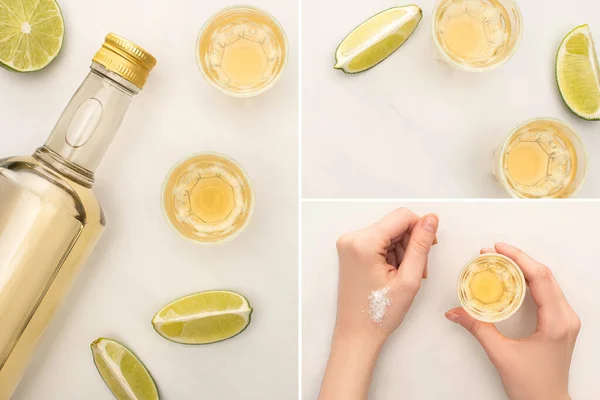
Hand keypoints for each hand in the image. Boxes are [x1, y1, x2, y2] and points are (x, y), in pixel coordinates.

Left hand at [319, 208, 438, 399]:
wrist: (357, 333)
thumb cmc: (379, 313)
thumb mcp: (409, 278)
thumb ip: (421, 245)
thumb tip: (431, 220)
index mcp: (363, 242)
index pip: (402, 216)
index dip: (421, 229)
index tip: (430, 247)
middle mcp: (352, 238)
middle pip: (395, 225)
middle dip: (411, 244)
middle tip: (418, 271)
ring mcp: (349, 244)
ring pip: (389, 233)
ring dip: (402, 251)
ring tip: (406, 276)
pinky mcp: (351, 251)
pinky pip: (379, 241)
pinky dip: (391, 254)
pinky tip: (394, 273)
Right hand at [445, 243, 578, 399]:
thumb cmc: (532, 386)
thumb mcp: (500, 354)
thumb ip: (477, 328)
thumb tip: (455, 312)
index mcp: (556, 323)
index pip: (540, 278)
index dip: (519, 259)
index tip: (498, 249)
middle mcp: (566, 317)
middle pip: (545, 275)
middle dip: (518, 259)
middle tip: (493, 252)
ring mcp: (565, 320)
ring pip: (547, 281)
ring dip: (524, 267)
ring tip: (501, 260)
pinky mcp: (560, 323)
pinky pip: (547, 292)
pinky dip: (529, 280)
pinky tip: (513, 278)